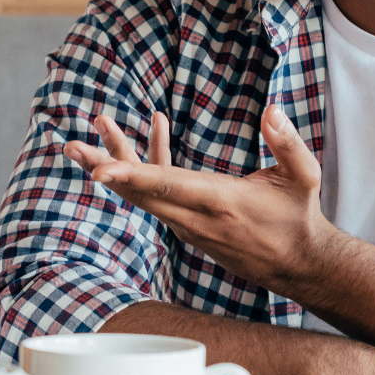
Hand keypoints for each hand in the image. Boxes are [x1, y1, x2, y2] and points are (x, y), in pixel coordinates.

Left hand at [63, 106, 342, 291]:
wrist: (297, 264)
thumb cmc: (298, 216)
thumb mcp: (304, 177)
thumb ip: (287, 143)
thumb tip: (272, 110)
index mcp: (219, 203)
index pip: (166, 187)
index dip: (131, 176)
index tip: (98, 170)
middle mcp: (195, 218)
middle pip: (139, 192)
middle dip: (102, 167)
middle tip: (70, 146)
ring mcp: (187, 225)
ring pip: (143, 194)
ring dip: (118, 161)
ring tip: (100, 126)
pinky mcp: (187, 226)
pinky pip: (158, 194)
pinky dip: (148, 165)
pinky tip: (156, 129)